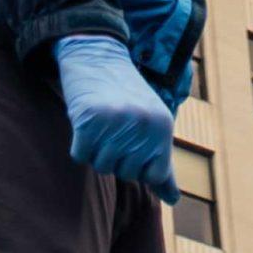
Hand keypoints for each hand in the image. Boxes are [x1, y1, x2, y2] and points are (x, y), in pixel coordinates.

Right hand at [55, 35, 178, 202]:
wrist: (96, 52)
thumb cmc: (125, 94)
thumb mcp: (151, 123)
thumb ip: (161, 163)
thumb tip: (173, 200)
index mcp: (162, 126)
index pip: (152, 175)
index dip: (137, 165)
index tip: (132, 142)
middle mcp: (142, 126)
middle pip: (124, 172)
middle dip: (115, 156)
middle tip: (113, 127)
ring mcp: (115, 123)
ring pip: (101, 166)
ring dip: (96, 150)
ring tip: (101, 123)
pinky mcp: (88, 121)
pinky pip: (80, 155)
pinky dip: (79, 143)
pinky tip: (86, 120)